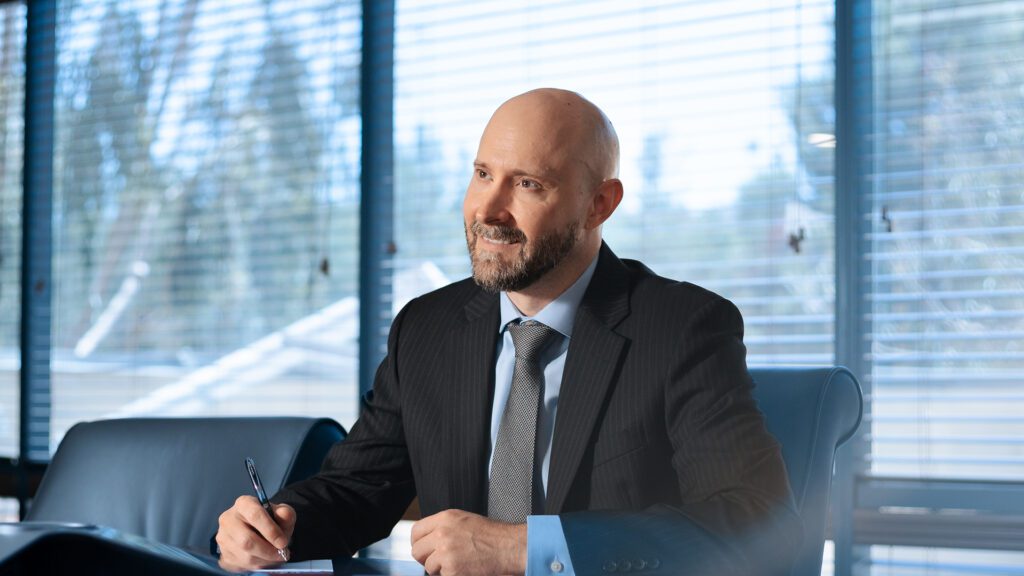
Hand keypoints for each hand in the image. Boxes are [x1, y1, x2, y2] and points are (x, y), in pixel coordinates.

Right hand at [215, 495, 295, 571]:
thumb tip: (284, 515)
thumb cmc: (271, 520)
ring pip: (244, 556)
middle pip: (246, 540)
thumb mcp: (282, 513)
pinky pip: (241, 565)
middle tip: (281, 553)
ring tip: (275, 556)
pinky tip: (265, 559)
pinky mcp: (223, 554)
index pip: (254, 515)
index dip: (270, 530)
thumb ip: (285, 514)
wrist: (258, 530)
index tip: (283, 542)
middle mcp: (228, 519)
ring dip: (264, 560)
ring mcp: (223, 538)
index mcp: (243, 504)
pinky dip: (257, 565)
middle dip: (268, 550)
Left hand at [411, 509, 526, 575]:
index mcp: (445, 518)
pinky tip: (463, 569)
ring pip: (428, 566)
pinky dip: (450, 575)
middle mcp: (442, 533)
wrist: (509, 548)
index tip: (424, 548)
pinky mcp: (451, 569)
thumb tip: (429, 538)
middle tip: (438, 560)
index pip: (416, 531)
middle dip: (426, 558)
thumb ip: (444, 526)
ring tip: (456, 564)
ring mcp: (445, 552)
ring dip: (439, 569)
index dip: (418, 542)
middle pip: (417, 550)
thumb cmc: (493, 535)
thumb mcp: (465, 520)